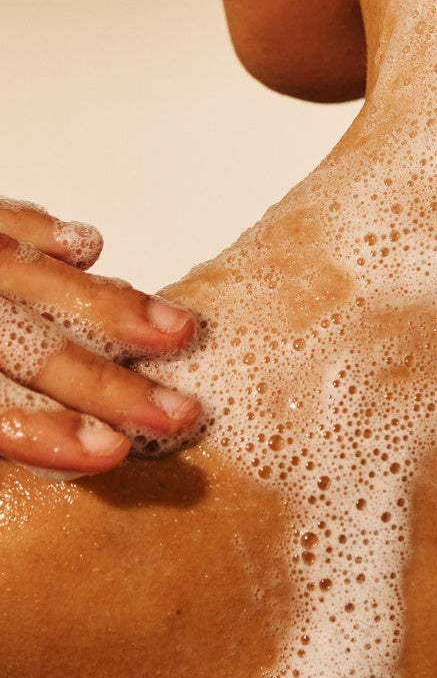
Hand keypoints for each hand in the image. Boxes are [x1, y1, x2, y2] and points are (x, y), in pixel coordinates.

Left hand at [0, 198, 199, 477]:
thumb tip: (39, 457)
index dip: (47, 431)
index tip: (111, 452)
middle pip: (31, 346)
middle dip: (112, 383)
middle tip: (178, 413)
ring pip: (34, 278)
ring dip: (114, 306)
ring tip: (177, 330)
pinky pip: (3, 221)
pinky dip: (45, 232)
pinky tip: (90, 248)